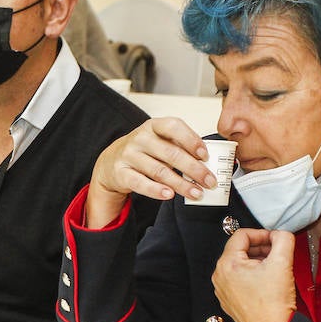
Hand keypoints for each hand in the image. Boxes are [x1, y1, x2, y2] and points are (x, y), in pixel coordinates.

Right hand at [86, 118, 216, 225]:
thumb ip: (180, 148)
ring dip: (181, 184)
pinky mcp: (121, 173)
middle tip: (209, 181)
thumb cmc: (144, 151)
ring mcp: (129, 155)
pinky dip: (156, 190)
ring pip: (159, 171)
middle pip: (170, 153)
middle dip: (194, 169)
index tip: (205, 155)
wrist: (112, 162)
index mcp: (154, 126)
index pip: (173, 127)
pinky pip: (140, 183)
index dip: (191, 140)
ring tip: (196, 193)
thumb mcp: (160, 142)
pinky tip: (169, 195)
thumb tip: (207, 164)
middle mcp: (140, 138)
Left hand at [211, 228, 296, 321]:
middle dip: (260, 248)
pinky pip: (239, 281)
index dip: (261, 233)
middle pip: (239, 250)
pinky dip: (252, 276)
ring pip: (239, 265)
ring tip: (274, 267)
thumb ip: (283, 239)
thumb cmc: (275, 303)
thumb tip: (280, 234)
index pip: (241, 235)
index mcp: (227, 264)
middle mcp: (220, 277)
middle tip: (277, 252)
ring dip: (257, 261)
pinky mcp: (230, 302)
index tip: (275, 239)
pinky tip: (267, 282)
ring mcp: (223, 291)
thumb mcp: (283, 262)